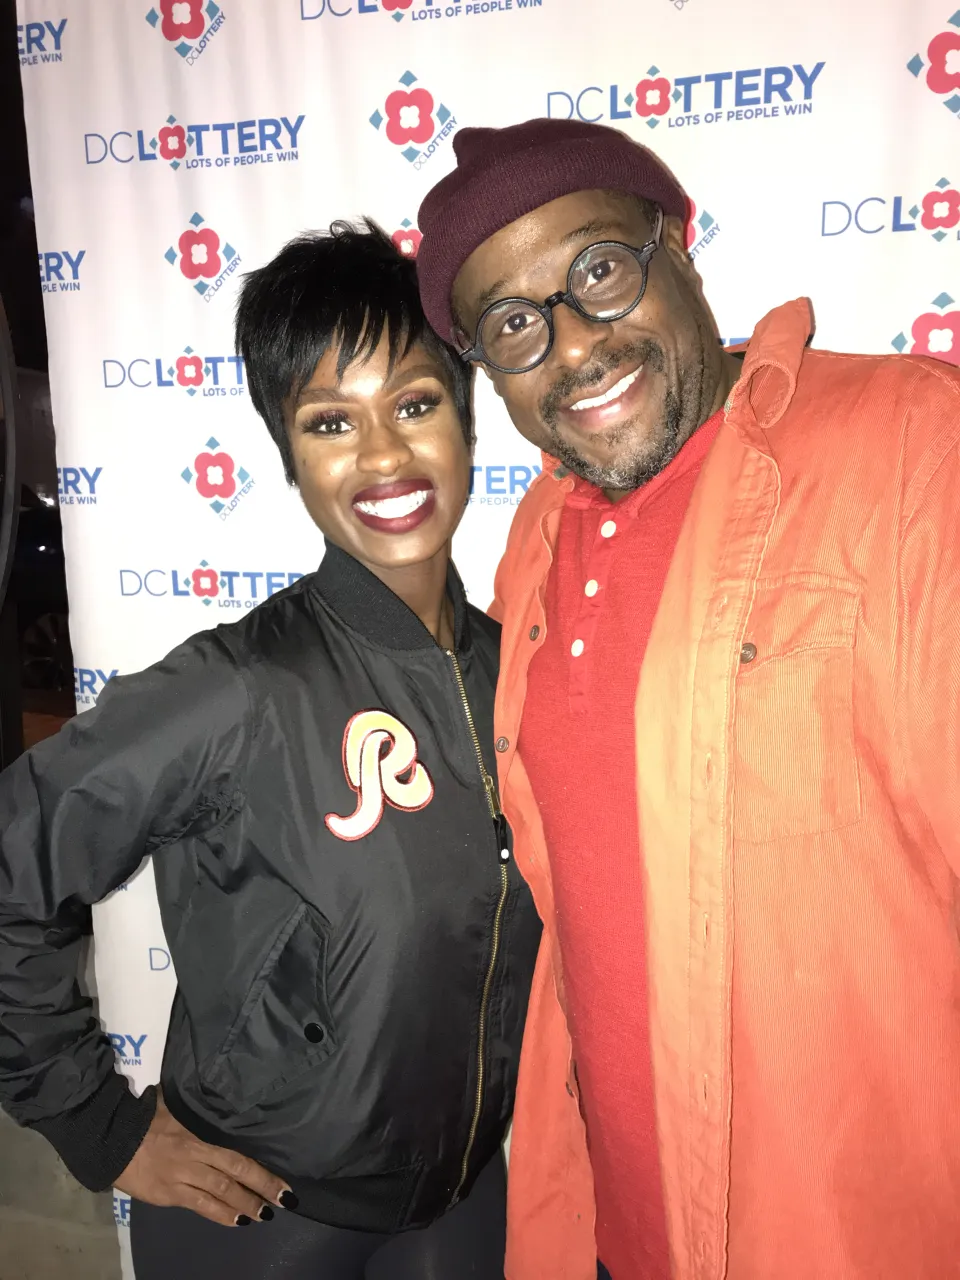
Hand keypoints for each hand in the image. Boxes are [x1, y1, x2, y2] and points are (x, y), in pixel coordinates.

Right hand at [116, 1090, 293, 1225]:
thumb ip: (196, 1110)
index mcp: (198, 1136)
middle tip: (285, 1201)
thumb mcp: (175, 1107)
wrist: (110, 1138)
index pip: (236, 1157)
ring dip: (243, 1205)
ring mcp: (180, 1179)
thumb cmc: (145, 1118)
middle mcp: (194, 1158)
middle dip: (261, 1189)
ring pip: (218, 1193)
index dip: (261, 1172)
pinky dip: (219, 1214)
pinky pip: (198, 1206)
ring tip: (264, 1215)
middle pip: (233, 1175)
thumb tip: (217, 1094)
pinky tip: (236, 1221)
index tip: (283, 1183)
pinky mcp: (167, 1194)